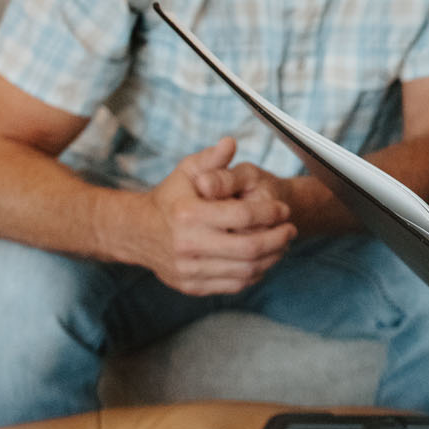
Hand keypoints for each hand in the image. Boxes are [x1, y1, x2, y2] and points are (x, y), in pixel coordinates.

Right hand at [142, 137, 296, 295]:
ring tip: (282, 243)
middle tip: (291, 229)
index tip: (284, 210)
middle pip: (249, 248)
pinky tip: (263, 259)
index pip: (243, 216)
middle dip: (278, 239)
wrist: (137, 232)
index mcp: (189, 215)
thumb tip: (230, 143)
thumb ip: (211, 159)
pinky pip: (234, 285)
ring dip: (272, 257)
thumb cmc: (170, 197)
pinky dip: (255, 273)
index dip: (270, 213)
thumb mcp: (186, 171)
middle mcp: (188, 245)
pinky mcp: (191, 285)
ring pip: (245, 270)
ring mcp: (189, 269)